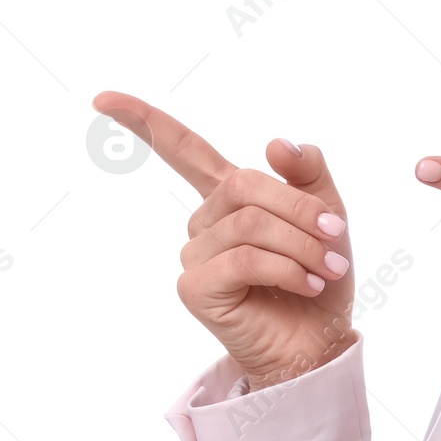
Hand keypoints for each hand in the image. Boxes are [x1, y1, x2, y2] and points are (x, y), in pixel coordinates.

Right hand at [91, 92, 357, 388]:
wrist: (320, 343)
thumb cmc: (320, 280)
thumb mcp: (328, 217)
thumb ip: (308, 174)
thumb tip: (276, 143)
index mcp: (229, 198)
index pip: (183, 151)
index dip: (146, 122)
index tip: (102, 98)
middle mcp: (204, 222)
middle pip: (243, 184)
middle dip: (299, 208)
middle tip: (337, 236)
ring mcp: (194, 254)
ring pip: (250, 223)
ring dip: (302, 244)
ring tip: (329, 268)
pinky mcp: (195, 287)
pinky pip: (243, 258)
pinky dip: (285, 268)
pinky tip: (306, 284)